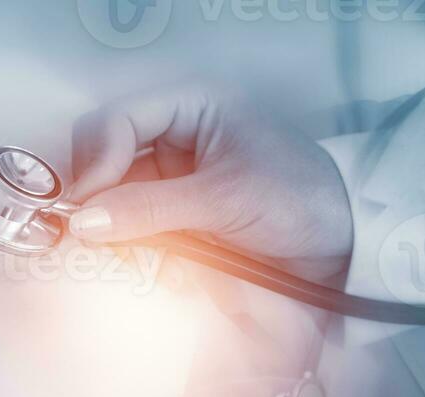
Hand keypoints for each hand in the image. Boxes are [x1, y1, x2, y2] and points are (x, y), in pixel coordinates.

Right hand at [68, 87, 355, 284]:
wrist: (343, 248)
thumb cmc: (299, 201)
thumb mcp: (226, 200)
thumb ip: (151, 208)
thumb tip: (82, 222)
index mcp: (190, 106)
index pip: (115, 121)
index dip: (94, 161)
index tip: (86, 208)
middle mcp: (171, 135)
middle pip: (100, 155)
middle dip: (91, 194)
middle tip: (85, 234)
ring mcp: (167, 177)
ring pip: (107, 195)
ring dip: (102, 225)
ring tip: (104, 254)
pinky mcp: (167, 216)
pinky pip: (125, 225)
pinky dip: (119, 245)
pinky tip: (124, 262)